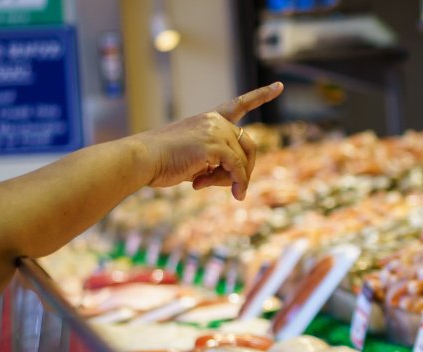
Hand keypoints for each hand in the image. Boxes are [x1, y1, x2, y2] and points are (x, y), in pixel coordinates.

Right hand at [133, 82, 283, 200]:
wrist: (143, 159)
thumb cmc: (165, 162)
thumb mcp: (196, 161)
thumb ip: (218, 163)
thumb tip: (241, 182)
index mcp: (209, 119)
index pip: (239, 104)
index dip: (261, 95)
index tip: (279, 86)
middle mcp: (215, 121)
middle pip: (249, 145)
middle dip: (246, 169)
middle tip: (234, 188)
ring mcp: (216, 131)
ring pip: (242, 161)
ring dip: (233, 180)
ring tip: (205, 185)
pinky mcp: (214, 145)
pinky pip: (238, 169)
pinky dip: (239, 184)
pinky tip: (236, 195)